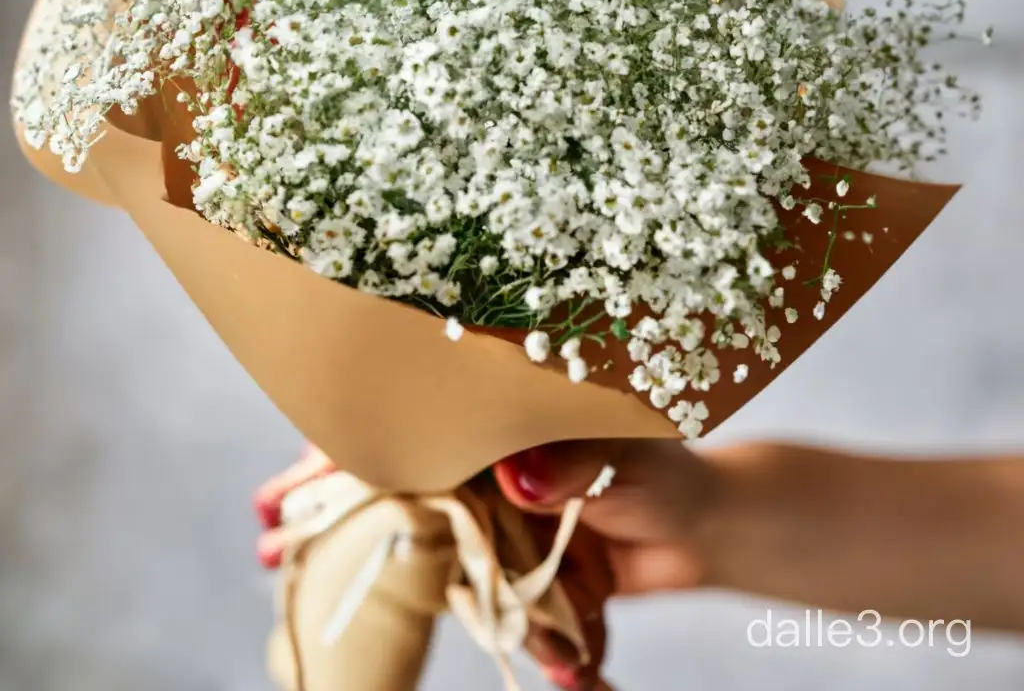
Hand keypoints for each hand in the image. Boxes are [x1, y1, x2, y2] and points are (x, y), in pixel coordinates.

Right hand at [251, 440, 715, 689]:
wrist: (708, 528)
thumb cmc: (671, 474)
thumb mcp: (630, 460)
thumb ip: (575, 464)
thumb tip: (516, 476)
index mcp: (503, 425)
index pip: (412, 432)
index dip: (346, 457)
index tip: (285, 492)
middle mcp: (491, 466)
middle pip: (397, 484)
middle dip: (331, 512)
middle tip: (271, 544)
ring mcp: (502, 518)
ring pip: (431, 545)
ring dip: (386, 572)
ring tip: (324, 592)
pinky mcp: (524, 566)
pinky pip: (492, 598)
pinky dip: (498, 629)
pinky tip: (502, 649)